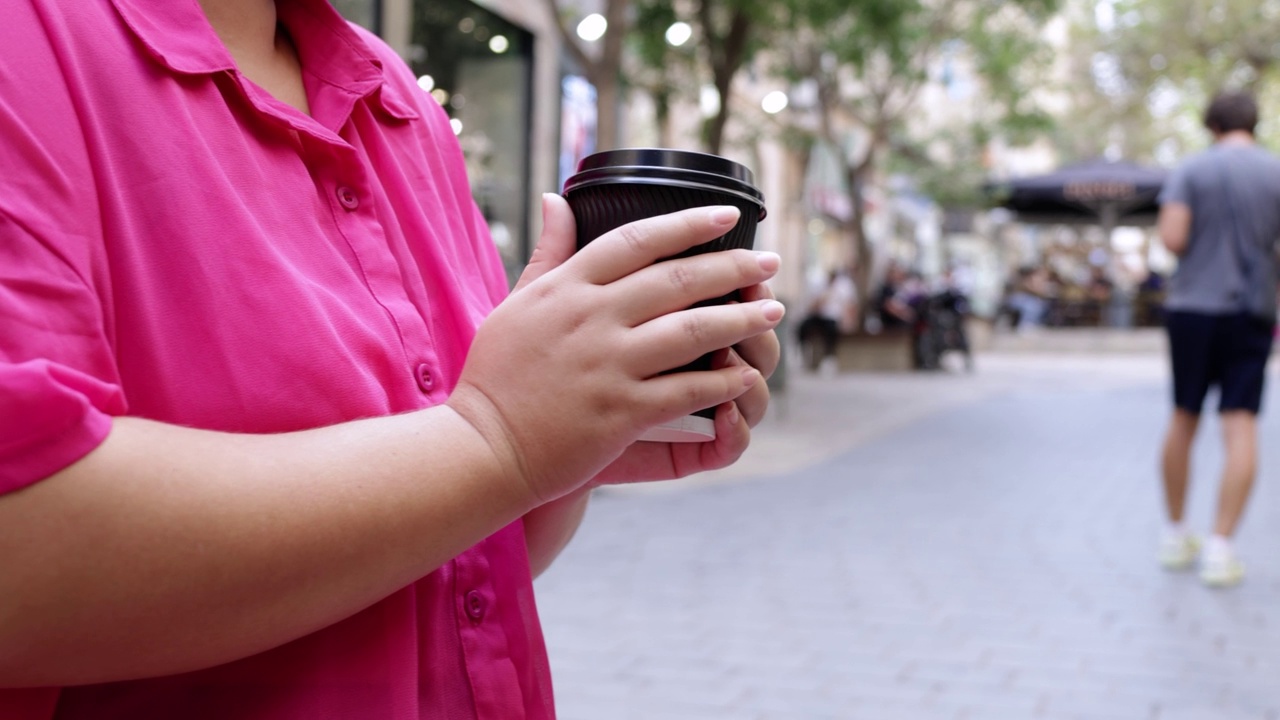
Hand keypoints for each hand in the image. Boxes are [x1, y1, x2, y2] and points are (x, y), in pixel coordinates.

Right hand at [448, 194, 782, 504]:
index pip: (637, 238)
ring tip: (772, 311)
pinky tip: (746, 373)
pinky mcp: (621, 411)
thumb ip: (547, 252)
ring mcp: (608, 365)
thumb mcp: (516, 303)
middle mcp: (591, 318)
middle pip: (676, 279)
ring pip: (692, 331)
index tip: (727, 215)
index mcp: (566, 287)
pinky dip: (722, 381)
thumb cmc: (498, 376)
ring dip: (741, 319)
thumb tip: (558, 197)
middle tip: (770, 261)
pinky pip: (688, 389)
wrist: (483, 447)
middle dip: (733, 266)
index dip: (688, 223)